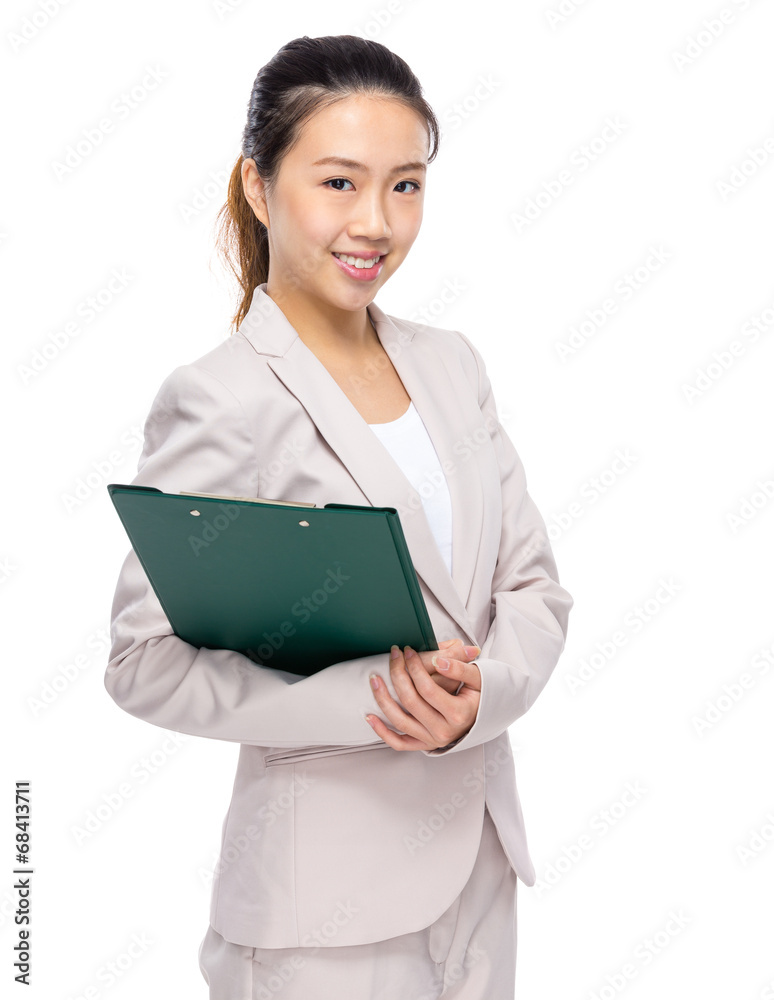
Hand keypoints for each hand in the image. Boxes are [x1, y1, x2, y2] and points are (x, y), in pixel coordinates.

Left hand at [365, 644, 480, 750]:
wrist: (483, 717)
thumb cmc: (479, 695)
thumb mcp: (478, 678)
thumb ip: (461, 667)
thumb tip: (439, 660)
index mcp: (458, 714)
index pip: (428, 689)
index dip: (415, 668)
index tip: (408, 651)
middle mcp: (444, 731)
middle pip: (411, 702)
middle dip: (398, 674)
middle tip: (394, 655)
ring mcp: (432, 740)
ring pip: (400, 722)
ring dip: (383, 699)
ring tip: (375, 679)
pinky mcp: (424, 745)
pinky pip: (399, 743)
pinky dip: (382, 732)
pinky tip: (369, 716)